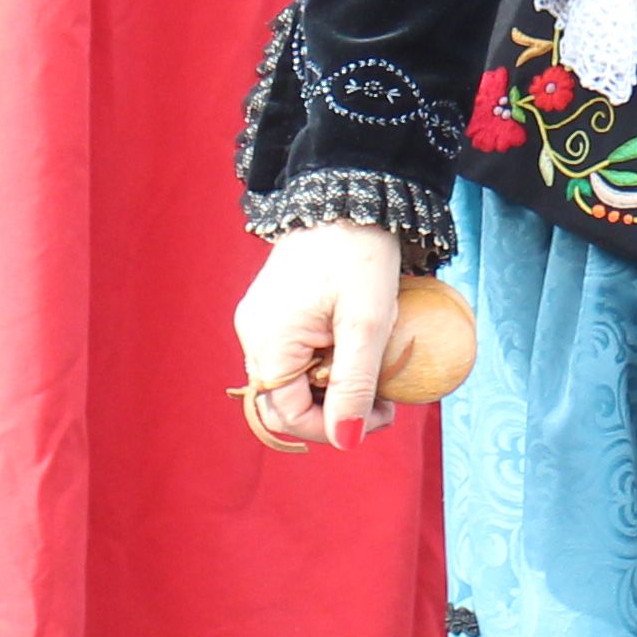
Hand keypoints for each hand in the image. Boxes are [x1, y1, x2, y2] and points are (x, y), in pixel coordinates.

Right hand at [231, 217, 402, 451]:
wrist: (350, 195)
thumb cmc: (360, 255)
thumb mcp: (367, 324)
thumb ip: (355, 385)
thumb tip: (347, 441)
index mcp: (267, 340)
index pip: (288, 415)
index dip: (335, 427)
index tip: (383, 414)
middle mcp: (253, 334)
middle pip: (285, 401)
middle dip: (334, 409)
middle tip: (382, 399)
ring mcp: (260, 321)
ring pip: (291, 380)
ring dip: (332, 387)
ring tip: (374, 370)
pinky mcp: (273, 310)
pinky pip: (293, 354)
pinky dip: (324, 363)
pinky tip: (355, 348)